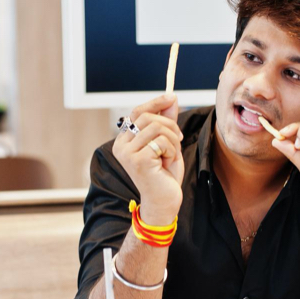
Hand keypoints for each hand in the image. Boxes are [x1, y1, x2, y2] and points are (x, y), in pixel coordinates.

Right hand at [112, 93, 183, 224]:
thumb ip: (166, 121)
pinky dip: (171, 150)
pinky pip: (161, 141)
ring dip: (172, 140)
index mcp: (124, 140)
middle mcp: (121, 146)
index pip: (138, 112)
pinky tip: (168, 162)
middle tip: (179, 139)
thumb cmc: (164, 174)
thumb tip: (171, 97)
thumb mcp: (167, 143)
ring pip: (157, 127)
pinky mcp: (138, 160)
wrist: (163, 201)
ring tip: (172, 155)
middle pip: (148, 117)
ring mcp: (127, 153)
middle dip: (170, 125)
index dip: (155, 103)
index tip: (172, 97)